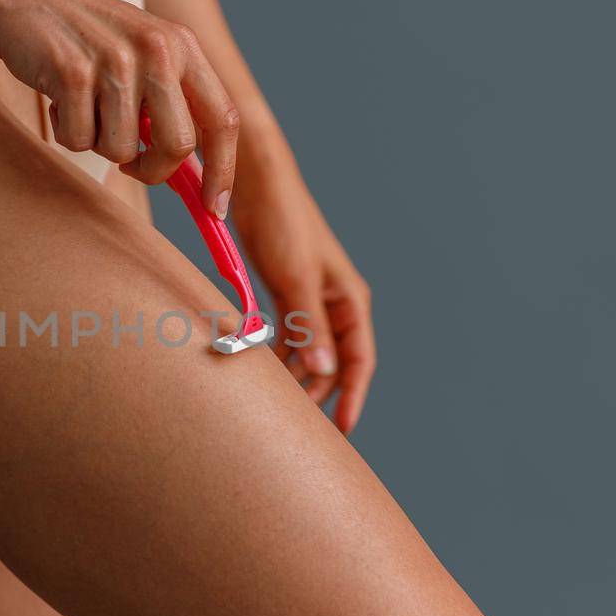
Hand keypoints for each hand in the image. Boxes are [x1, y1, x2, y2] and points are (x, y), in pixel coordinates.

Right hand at [0, 0, 241, 216]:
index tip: (215, 209)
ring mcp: (115, 61)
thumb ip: (171, 102)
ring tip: (81, 103)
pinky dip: (63, 129)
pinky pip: (77, 139)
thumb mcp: (140, 54)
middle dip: (152, 170)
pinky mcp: (73, 72)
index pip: (222, 119)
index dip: (223, 170)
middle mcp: (157, 49)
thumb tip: (195, 175)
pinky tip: (56, 94)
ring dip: (95, 140)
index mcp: (182, 45)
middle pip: (178, 146)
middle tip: (130, 164)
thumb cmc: (81, 34)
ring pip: (121, 150)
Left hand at [232, 144, 375, 433]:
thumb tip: (325, 372)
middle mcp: (334, 304)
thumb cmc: (283, 225)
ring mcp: (308, 300)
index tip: (341, 430)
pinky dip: (278, 355)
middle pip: (333, 362)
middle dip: (319, 392)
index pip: (359, 360)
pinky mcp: (283, 293)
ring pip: (308, 352)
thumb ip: (311, 327)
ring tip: (277, 404)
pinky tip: (261, 371)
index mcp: (350, 301)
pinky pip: (287, 336)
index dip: (352, 396)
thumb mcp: (297, 280)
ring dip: (295, 376)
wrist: (256, 185)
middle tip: (299, 426)